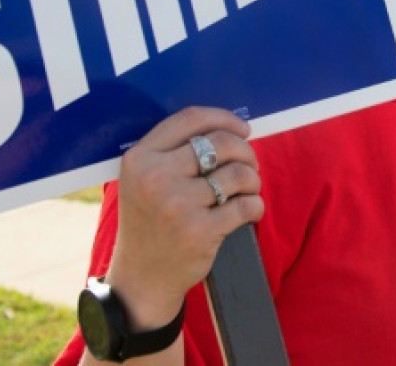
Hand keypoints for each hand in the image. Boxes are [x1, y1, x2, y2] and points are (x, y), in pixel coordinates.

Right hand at [106, 107, 263, 327]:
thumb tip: (231, 128)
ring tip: (248, 189)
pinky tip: (250, 210)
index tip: (242, 128)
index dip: (224, 118)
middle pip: (220, 143)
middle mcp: (156, 177)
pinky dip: (255, 205)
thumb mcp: (143, 179)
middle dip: (245, 151)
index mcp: (140, 158)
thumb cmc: (150, 221)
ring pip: (238, 174)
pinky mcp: (200, 231)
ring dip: (252, 180)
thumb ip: (174, 152)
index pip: (190, 119)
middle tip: (249, 164)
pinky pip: (246, 205)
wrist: (141, 278)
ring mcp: (178, 205)